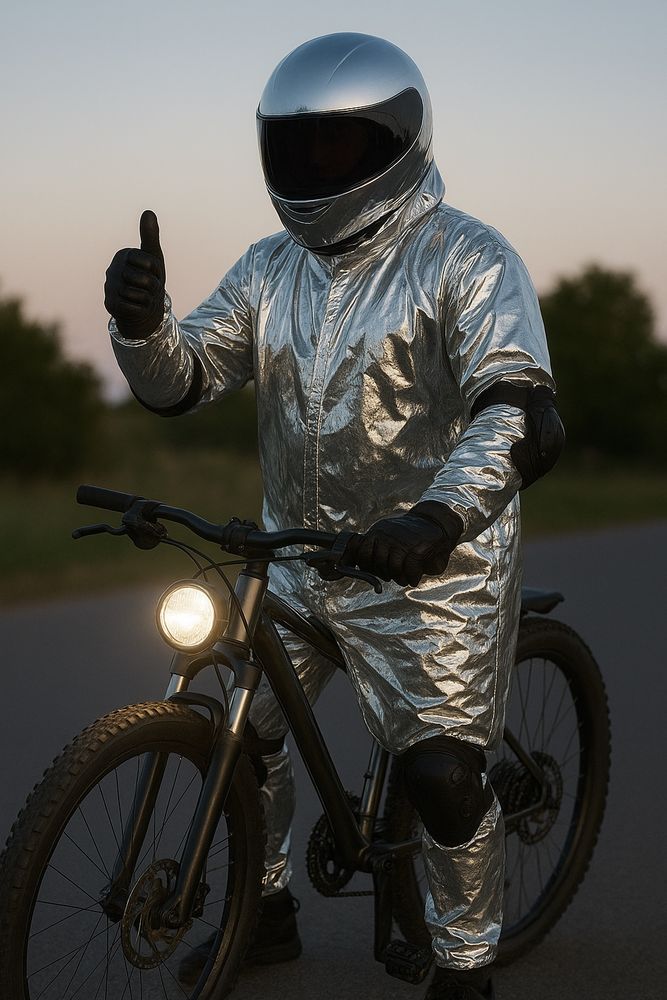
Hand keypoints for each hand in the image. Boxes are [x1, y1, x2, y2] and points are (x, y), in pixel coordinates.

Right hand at [104, 210, 165, 338]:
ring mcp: (110, 287)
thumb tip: (148, 212)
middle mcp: (113, 269)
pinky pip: (135, 308)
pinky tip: (136, 307)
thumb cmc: (149, 278)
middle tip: (149, 288)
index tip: (152, 273)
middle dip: (154, 287)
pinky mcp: (110, 304)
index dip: (157, 271)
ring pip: (140, 295)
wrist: (141, 306)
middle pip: (145, 280)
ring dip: (148, 299)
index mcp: (124, 255)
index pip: (151, 263)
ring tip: (143, 297)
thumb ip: (150, 236)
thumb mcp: (153, 257)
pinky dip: (141, 309)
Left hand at [343, 502, 462, 587]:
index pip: (361, 554)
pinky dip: (412, 578)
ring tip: (404, 577)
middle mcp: (387, 536)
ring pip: (393, 569)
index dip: (367, 566)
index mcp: (378, 532)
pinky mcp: (418, 549)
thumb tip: (347, 563)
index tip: (375, 570)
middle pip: (377, 564)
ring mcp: (403, 542)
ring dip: (399, 578)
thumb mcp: (388, 535)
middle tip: (392, 575)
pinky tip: (414, 577)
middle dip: (384, 574)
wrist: (437, 520)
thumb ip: (372, 548)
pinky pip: (410, 571)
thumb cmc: (410, 535)